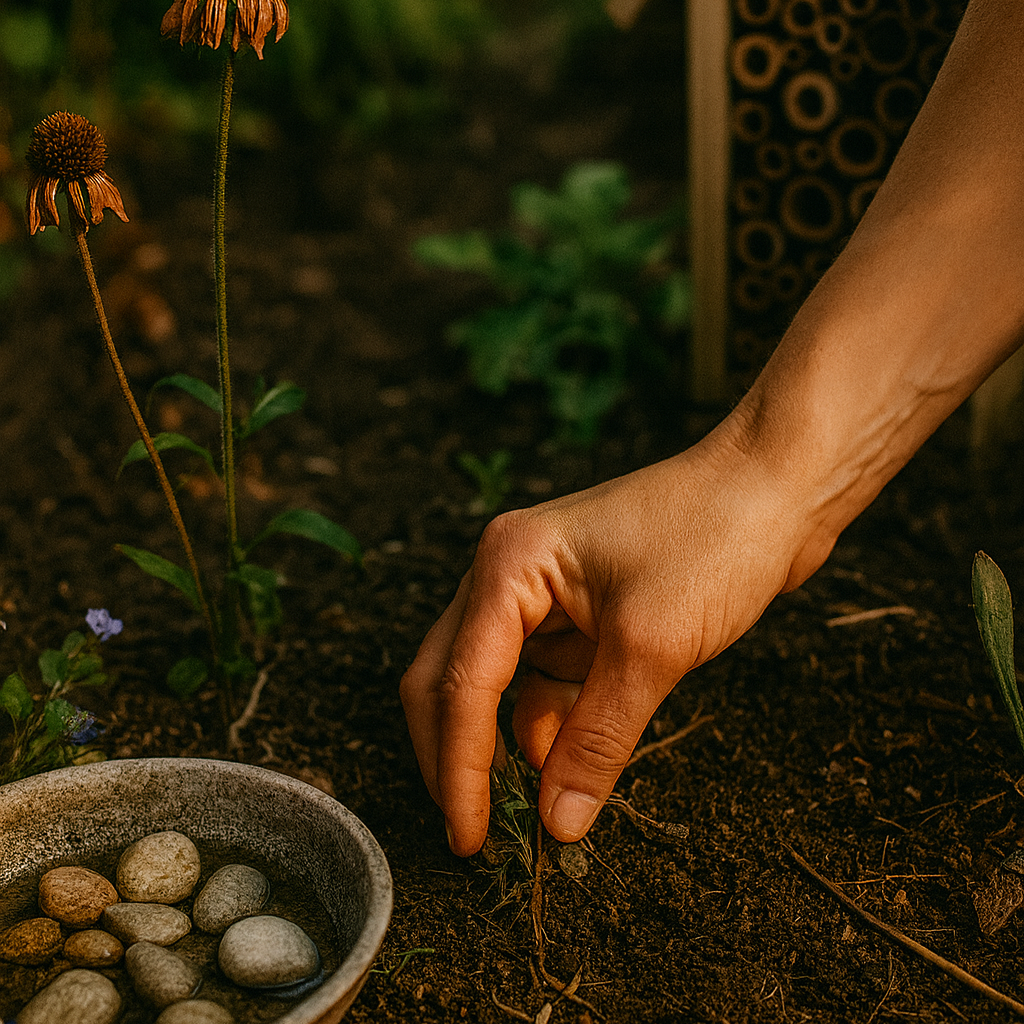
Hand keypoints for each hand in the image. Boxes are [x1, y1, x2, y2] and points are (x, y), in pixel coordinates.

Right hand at [400, 417, 836, 855]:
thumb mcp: (651, 648)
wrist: (779, 488)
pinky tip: (566, 768)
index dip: (458, 769)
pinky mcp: (580, 615)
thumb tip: (557, 823)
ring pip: (496, 688)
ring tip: (524, 815)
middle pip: (451, 679)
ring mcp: (544, 595)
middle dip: (458, 757)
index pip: (460, 682)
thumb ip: (596, 739)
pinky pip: (544, 683)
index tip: (469, 838)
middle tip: (474, 832)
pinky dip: (550, 728)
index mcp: (509, 565)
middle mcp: (510, 575)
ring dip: (505, 749)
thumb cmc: (715, 538)